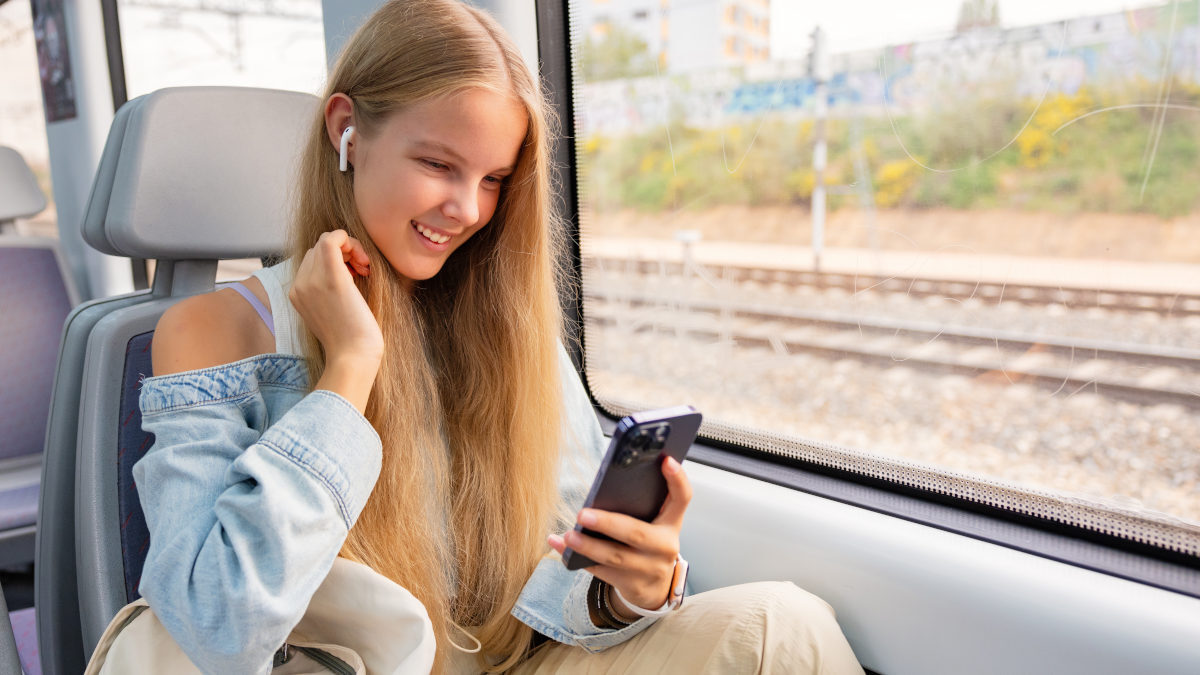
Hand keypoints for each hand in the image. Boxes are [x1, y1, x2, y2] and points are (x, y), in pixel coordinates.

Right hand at [289, 230, 382, 410]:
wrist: (353, 357)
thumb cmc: (351, 341)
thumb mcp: (332, 314)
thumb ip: (328, 294)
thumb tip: (347, 272)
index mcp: (297, 294)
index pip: (311, 260)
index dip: (336, 260)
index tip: (356, 274)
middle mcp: (299, 285)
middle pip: (317, 249)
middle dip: (343, 252)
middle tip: (363, 270)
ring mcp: (312, 281)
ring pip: (325, 241)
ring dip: (349, 247)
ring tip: (364, 268)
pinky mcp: (332, 278)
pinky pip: (332, 239)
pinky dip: (349, 240)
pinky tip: (364, 260)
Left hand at [548, 456, 691, 617]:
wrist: (654, 587)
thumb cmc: (648, 544)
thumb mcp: (654, 525)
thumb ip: (641, 506)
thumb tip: (605, 485)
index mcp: (671, 523)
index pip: (682, 498)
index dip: (677, 479)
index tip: (666, 460)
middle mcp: (665, 546)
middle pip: (637, 534)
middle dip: (608, 524)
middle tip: (583, 514)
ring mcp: (649, 569)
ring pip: (615, 557)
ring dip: (588, 546)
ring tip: (568, 535)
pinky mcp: (631, 585)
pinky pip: (600, 572)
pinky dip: (577, 560)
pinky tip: (560, 546)